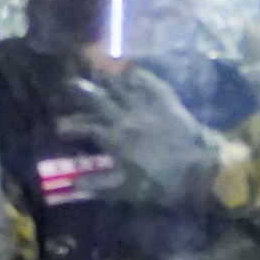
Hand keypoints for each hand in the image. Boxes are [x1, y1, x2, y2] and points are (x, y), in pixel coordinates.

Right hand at [72, 65, 228, 204]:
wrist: (199, 169)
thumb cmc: (160, 182)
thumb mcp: (125, 189)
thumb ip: (97, 185)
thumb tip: (73, 185)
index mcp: (114, 137)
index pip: (85, 127)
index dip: (71, 126)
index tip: (60, 127)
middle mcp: (125, 116)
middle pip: (98, 98)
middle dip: (81, 91)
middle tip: (70, 84)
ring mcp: (146, 105)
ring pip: (120, 85)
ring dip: (107, 79)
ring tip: (98, 73)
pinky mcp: (165, 101)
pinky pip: (148, 82)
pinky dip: (137, 75)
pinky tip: (132, 70)